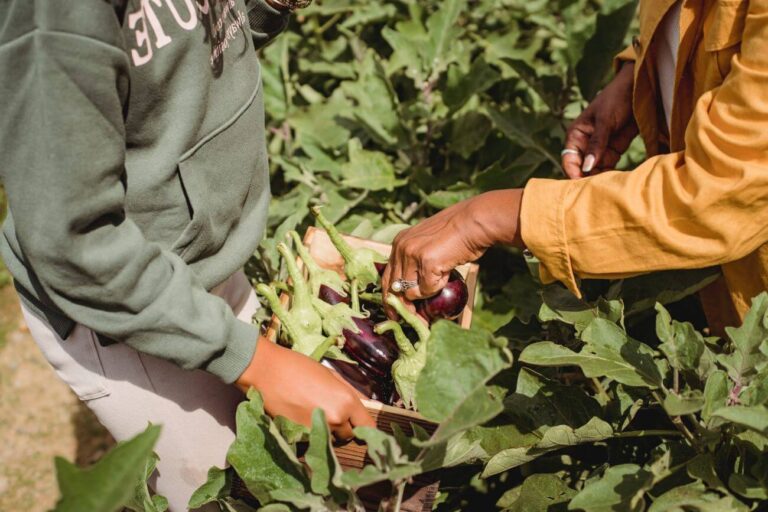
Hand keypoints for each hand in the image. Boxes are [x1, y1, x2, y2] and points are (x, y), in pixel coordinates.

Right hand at [236, 337, 374, 440]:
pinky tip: (300, 419)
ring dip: (327, 432)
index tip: (359, 425)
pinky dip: (310, 435)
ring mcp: (317, 431)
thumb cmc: (299, 367)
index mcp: (346, 401)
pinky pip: (313, 441)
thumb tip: (363, 405)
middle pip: (349, 435)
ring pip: (331, 440)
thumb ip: (349, 392)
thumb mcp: (330, 374)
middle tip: (329, 412)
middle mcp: (336, 419)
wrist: (266, 371)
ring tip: (312, 414)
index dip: (364, 426)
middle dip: (343, 427)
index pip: (368, 426)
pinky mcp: (300, 438)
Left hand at [382, 190, 523, 314]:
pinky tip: (447, 271)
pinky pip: (428, 289)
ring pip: (411, 291)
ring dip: (426, 293)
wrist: (474, 222)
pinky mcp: (426, 262)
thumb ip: (416, 263)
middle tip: (415, 321)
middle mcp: (401, 247)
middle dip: (403, 308)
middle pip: (394, 288)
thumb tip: (411, 293)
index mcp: (399, 243)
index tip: (396, 314)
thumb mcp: (428, 244)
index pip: (387, 277)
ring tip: (441, 279)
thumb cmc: (457, 234)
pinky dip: (439, 286)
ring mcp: (412, 254)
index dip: (391, 298)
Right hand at [562, 62, 636, 178]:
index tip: (581, 184)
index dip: (573, 172)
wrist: (639, 89)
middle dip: (587, 178)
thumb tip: (586, 167)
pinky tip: (615, 181)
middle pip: (581, 168)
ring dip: (600, 178)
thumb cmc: (616, 99)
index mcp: (576, 135)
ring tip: (607, 187)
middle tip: (597, 189)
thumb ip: (597, 144)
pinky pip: (608, 167)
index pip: (569, 159)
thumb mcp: (605, 120)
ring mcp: (599, 149)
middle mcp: (584, 144)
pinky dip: (611, 174)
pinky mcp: (614, 151)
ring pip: (594, 170)